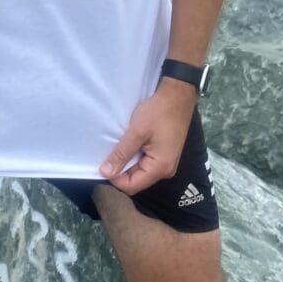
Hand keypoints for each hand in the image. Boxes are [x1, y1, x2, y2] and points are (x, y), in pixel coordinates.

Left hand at [100, 79, 196, 195]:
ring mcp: (167, 162)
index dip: (115, 178)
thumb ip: (121, 154)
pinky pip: (147, 162)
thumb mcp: (136, 132)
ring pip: (141, 171)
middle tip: (110, 153)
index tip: (104, 163)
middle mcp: (166, 170)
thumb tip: (105, 173)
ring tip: (120, 147)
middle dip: (121, 170)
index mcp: (160, 167)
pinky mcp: (166, 154)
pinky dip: (136, 156)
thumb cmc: (158, 112)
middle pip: (137, 180)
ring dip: (128, 162)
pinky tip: (130, 144)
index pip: (131, 186)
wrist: (178, 95)